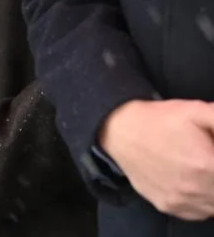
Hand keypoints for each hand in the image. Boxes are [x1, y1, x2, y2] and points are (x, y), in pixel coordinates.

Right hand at [100, 99, 213, 219]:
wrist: (118, 131)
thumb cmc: (158, 120)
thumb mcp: (195, 111)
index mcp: (208, 166)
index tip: (212, 155)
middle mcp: (196, 190)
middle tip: (207, 160)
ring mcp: (181, 201)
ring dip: (213, 190)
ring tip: (203, 171)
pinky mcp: (168, 206)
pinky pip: (198, 212)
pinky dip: (202, 201)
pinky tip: (193, 182)